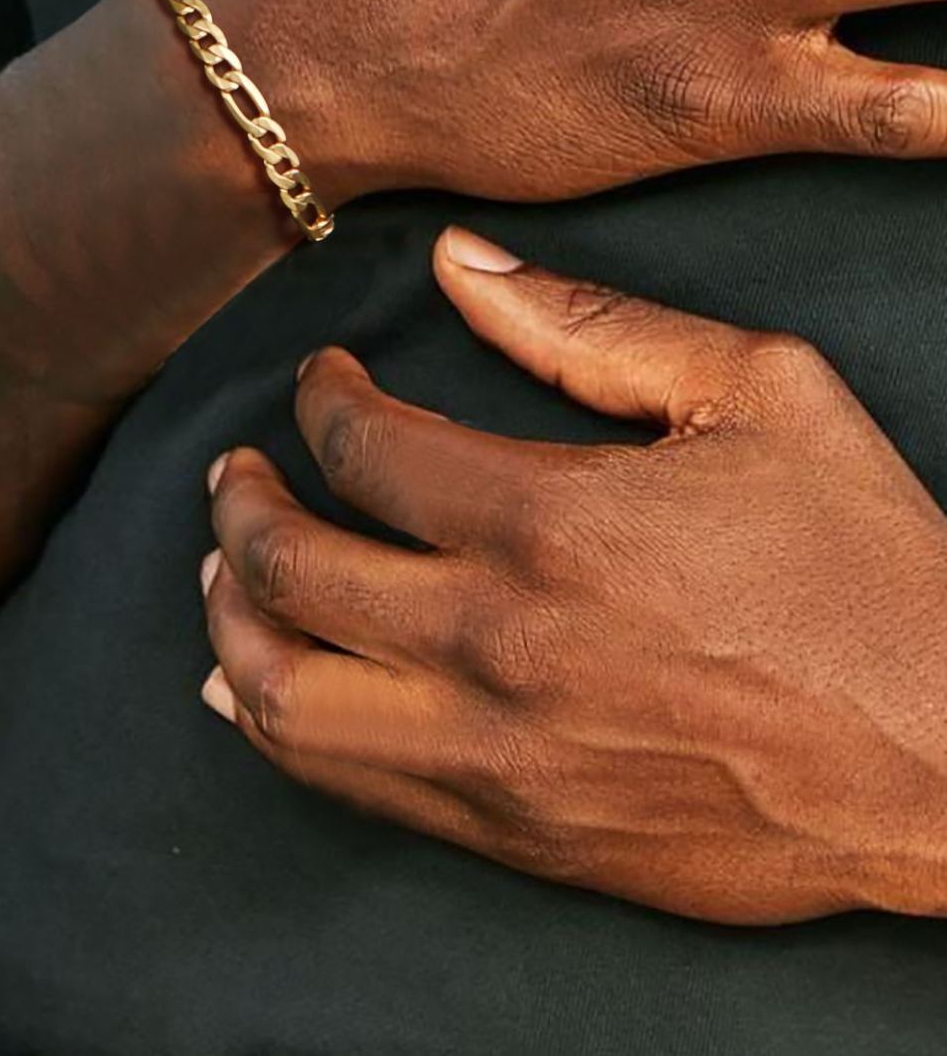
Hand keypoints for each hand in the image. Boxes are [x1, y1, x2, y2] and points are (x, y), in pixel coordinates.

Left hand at [197, 227, 946, 923]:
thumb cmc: (865, 570)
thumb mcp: (758, 395)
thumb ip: (590, 325)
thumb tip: (461, 261)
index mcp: (549, 518)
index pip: (362, 446)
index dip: (319, 397)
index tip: (322, 380)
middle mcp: (496, 640)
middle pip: (288, 564)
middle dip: (241, 499)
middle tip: (240, 468)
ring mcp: (492, 751)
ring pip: (284, 691)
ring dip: (227, 614)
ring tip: (225, 567)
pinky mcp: (511, 829)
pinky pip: (346, 780)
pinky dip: (275, 721)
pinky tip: (251, 681)